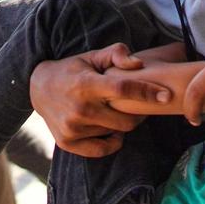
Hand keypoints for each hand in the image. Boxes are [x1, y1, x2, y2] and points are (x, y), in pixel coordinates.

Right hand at [30, 43, 171, 157]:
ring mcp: (73, 128)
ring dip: (120, 123)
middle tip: (138, 105)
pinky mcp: (68, 143)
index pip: (123, 89)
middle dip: (138, 114)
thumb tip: (139, 64)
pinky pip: (102, 149)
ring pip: (116, 132)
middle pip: (126, 120)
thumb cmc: (74, 70)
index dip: (147, 92)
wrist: (38, 88)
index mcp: (86, 85)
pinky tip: (111, 129)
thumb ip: (117, 54)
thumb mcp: (93, 56)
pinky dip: (112, 141)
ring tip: (114, 111)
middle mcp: (79, 109)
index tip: (166, 96)